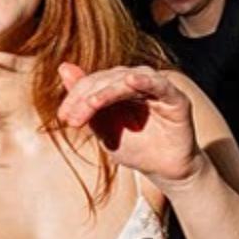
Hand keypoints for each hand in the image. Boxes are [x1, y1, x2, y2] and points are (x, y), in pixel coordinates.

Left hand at [57, 63, 202, 184]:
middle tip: (72, 119)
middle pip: (106, 79)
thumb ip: (85, 102)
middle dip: (87, 98)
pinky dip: (145, 81)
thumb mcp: (103, 128)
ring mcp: (156, 87)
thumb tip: (63, 67)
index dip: (75, 96)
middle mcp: (137, 82)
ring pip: (128, 79)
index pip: (92, 82)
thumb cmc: (134, 148)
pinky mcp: (175, 98)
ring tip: (92, 103)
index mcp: (118, 87)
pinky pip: (159, 84)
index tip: (63, 117)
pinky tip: (131, 81)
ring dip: (108, 91)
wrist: (163, 170)